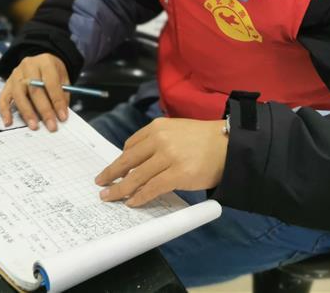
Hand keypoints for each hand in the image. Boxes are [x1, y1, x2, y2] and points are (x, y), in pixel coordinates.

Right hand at [0, 53, 69, 130]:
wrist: (41, 62)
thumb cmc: (53, 73)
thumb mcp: (63, 78)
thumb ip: (62, 95)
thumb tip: (60, 115)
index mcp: (45, 62)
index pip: (51, 83)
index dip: (57, 101)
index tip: (63, 117)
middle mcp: (28, 66)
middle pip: (34, 89)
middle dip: (44, 110)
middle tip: (51, 126)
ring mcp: (15, 75)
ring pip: (18, 94)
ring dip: (27, 112)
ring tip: (34, 126)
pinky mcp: (7, 83)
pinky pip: (3, 98)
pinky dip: (5, 111)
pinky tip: (9, 122)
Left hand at [95, 118, 226, 207]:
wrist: (229, 145)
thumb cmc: (205, 140)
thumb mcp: (176, 130)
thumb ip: (157, 141)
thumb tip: (138, 160)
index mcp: (157, 127)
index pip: (131, 145)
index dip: (121, 160)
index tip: (114, 169)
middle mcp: (160, 139)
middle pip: (128, 160)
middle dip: (111, 173)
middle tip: (100, 182)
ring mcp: (168, 157)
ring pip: (137, 176)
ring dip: (120, 189)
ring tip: (110, 196)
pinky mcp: (178, 174)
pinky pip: (152, 188)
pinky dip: (140, 197)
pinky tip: (132, 202)